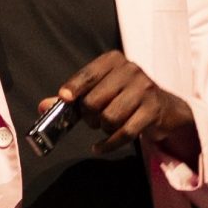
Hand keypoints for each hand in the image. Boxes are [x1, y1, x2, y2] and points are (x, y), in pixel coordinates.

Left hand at [49, 50, 198, 163]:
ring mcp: (144, 89)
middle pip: (95, 101)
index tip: (65, 98)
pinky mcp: (153, 110)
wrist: (164, 109)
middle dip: (89, 116)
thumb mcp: (100, 91)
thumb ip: (72, 98)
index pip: (87, 75)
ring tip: (106, 125)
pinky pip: (124, 132)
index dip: (74, 88)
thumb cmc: (125, 98)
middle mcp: (130, 70)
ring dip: (103, 128)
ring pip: (109, 118)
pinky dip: (108, 144)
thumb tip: (43, 106)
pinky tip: (100, 147)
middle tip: (93, 119)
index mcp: (113, 61)